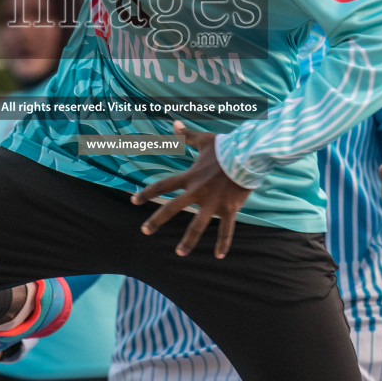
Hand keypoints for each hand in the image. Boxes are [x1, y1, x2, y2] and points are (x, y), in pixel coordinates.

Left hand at [132, 121, 251, 257]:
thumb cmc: (226, 147)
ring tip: (179, 253)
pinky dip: (223, 243)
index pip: (163, 185)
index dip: (146, 193)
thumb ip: (187, 135)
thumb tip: (174, 124)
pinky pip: (226, 230)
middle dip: (157, 220)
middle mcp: (198, 192)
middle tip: (144, 231)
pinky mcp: (229, 209)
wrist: (248, 156)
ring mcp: (213, 202)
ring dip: (188, 241)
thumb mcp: (204, 140)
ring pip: (197, 226)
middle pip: (172, 208)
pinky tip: (219, 256)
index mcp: (190, 177)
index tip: (133, 201)